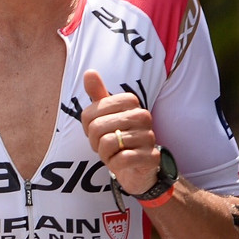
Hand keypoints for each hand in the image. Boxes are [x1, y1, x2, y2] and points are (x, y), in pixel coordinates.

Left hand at [80, 70, 160, 195]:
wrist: (136, 167)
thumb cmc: (118, 138)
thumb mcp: (105, 115)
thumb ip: (98, 94)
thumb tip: (89, 72)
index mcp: (130, 102)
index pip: (89, 113)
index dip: (88, 127)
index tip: (100, 131)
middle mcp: (143, 115)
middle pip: (96, 127)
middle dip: (95, 142)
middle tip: (106, 145)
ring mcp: (149, 136)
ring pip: (107, 143)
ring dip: (104, 154)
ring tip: (115, 153)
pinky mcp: (150, 156)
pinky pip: (120, 159)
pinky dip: (115, 164)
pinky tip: (122, 162)